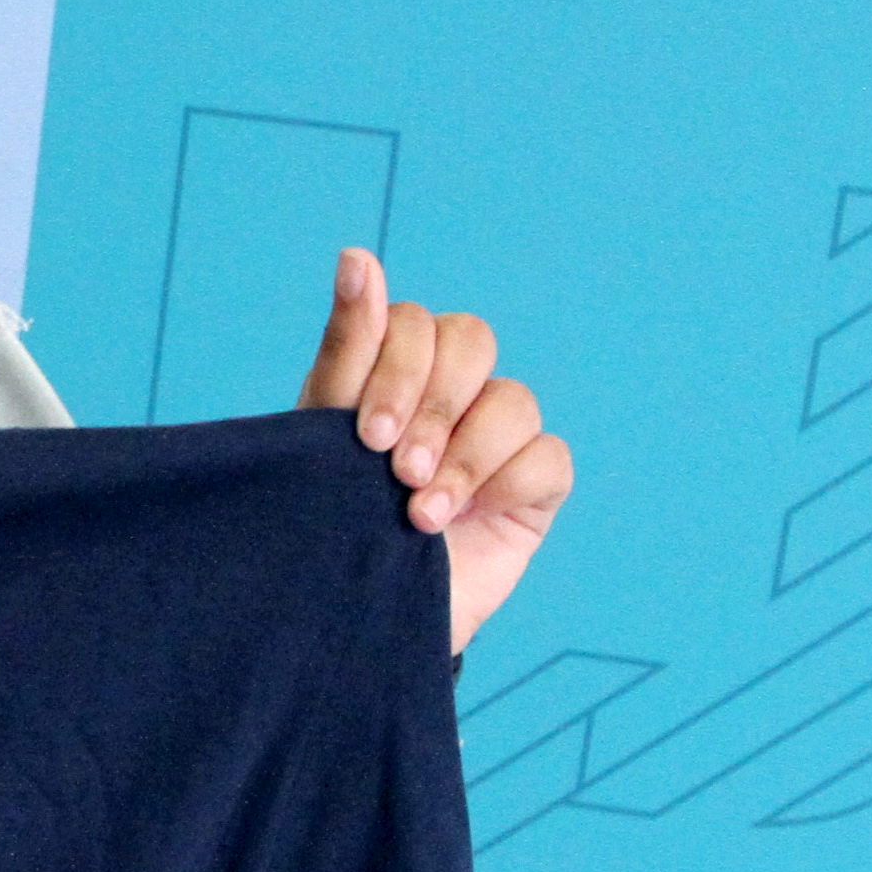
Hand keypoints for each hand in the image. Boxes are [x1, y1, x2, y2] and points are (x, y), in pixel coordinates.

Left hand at [300, 248, 571, 655]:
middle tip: (393, 469)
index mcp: (394, 370)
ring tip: (418, 512)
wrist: (346, 616)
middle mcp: (451, 394)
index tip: (363, 436)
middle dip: (433, 405)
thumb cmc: (328, 519)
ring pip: (514, 399)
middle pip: (472, 342)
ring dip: (465, 453)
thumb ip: (350, 345)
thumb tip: (357, 254)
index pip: (418, 322)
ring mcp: (496, 440)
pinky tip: (467, 520)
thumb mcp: (324, 433)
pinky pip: (547, 457)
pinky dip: (507, 482)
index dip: (398, 368)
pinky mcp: (532, 490)